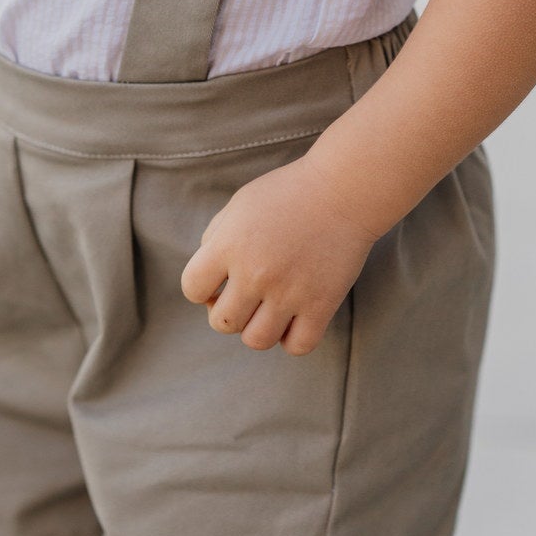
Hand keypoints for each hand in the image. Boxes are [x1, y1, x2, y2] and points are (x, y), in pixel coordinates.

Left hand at [180, 155, 381, 356]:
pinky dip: (292, 339)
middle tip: (246, 294)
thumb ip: (215, 239)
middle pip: (222, 323)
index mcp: (229, 245)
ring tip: (269, 307)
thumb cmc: (287, 194)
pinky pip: (297, 346)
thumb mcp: (239, 206)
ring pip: (256, 341)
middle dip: (228, 311)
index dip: (202, 288)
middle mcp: (255, 273)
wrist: (342, 190)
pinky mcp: (321, 304)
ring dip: (258, 328)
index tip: (219, 280)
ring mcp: (289, 292)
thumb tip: (208, 279)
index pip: (192, 289)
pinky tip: (294, 317)